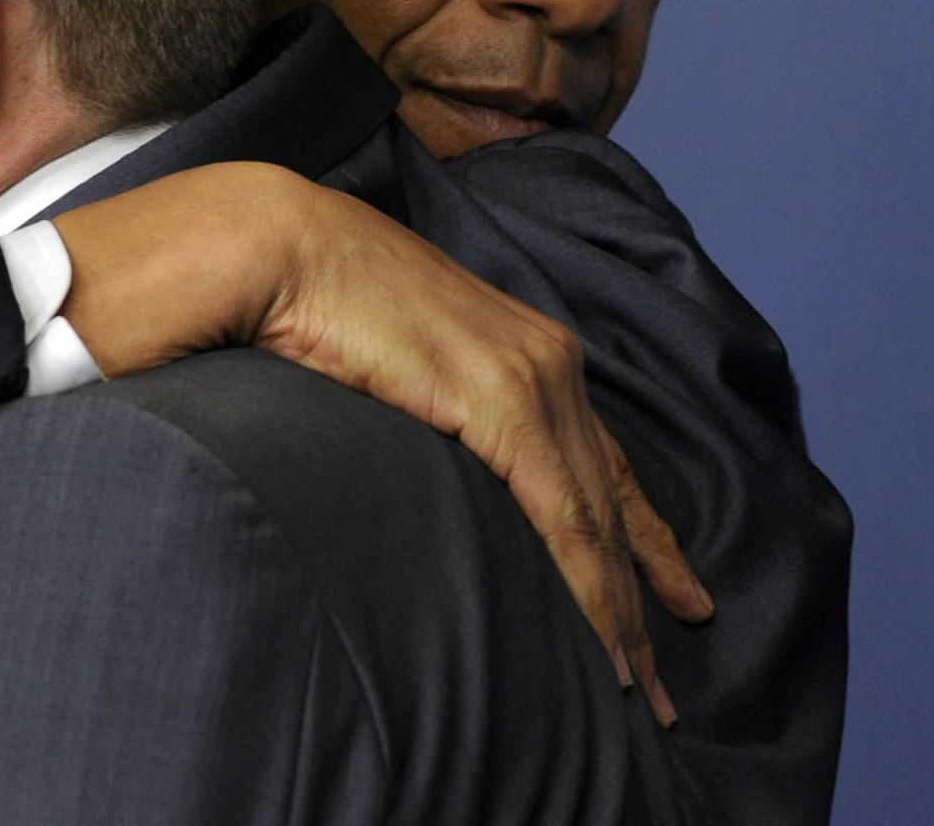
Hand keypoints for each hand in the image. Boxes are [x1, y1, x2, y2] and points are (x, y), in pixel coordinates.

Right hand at [53, 163, 712, 726]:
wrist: (260, 243)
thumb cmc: (294, 297)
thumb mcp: (380, 362)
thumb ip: (416, 404)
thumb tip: (415, 459)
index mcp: (514, 344)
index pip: (596, 458)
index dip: (637, 535)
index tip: (673, 598)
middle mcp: (542, 356)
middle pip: (610, 494)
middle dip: (642, 590)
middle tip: (661, 686)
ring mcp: (529, 373)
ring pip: (596, 516)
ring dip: (618, 611)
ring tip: (636, 690)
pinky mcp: (501, 396)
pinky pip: (563, 513)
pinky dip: (588, 586)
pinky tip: (602, 644)